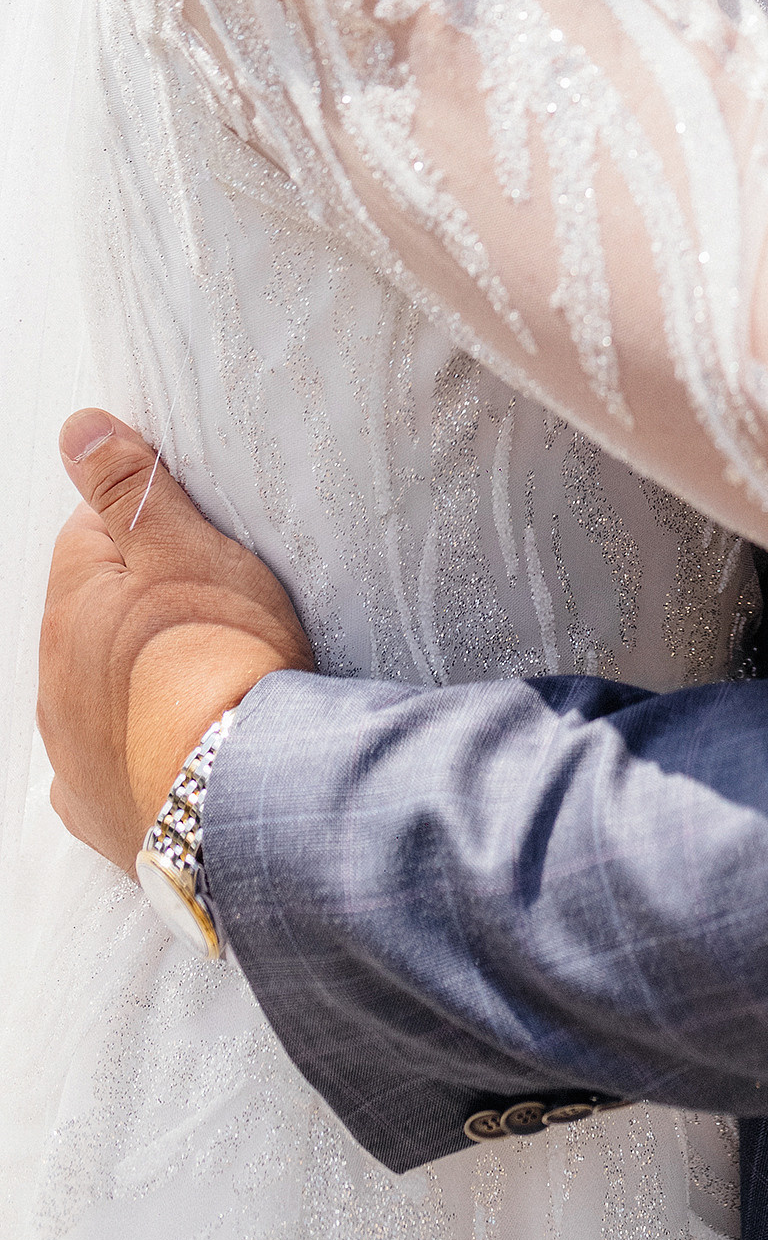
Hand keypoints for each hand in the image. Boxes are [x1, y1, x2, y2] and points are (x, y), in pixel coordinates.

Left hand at [38, 411, 314, 870]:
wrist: (243, 791)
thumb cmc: (222, 656)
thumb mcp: (186, 547)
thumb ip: (128, 486)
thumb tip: (77, 428)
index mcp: (71, 604)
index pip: (92, 535)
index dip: (151, 532)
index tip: (201, 545)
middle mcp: (52, 681)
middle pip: (93, 615)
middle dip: (141, 606)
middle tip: (217, 609)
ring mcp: (69, 751)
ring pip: (96, 689)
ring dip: (138, 675)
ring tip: (208, 678)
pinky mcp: (95, 811)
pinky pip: (105, 766)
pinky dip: (135, 750)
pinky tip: (176, 747)